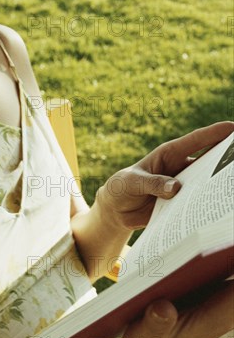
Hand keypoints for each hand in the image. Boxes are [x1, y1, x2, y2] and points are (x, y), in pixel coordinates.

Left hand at [97, 121, 233, 229]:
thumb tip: (177, 188)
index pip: (195, 141)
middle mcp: (180, 168)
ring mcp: (184, 185)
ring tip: (231, 189)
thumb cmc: (123, 187)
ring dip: (220, 185)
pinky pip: (199, 202)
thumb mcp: (133, 183)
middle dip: (227, 157)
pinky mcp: (182, 202)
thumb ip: (153, 183)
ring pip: (207, 182)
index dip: (215, 133)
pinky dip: (208, 205)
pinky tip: (219, 210)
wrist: (116, 209)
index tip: (233, 127)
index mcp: (169, 154)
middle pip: (209, 160)